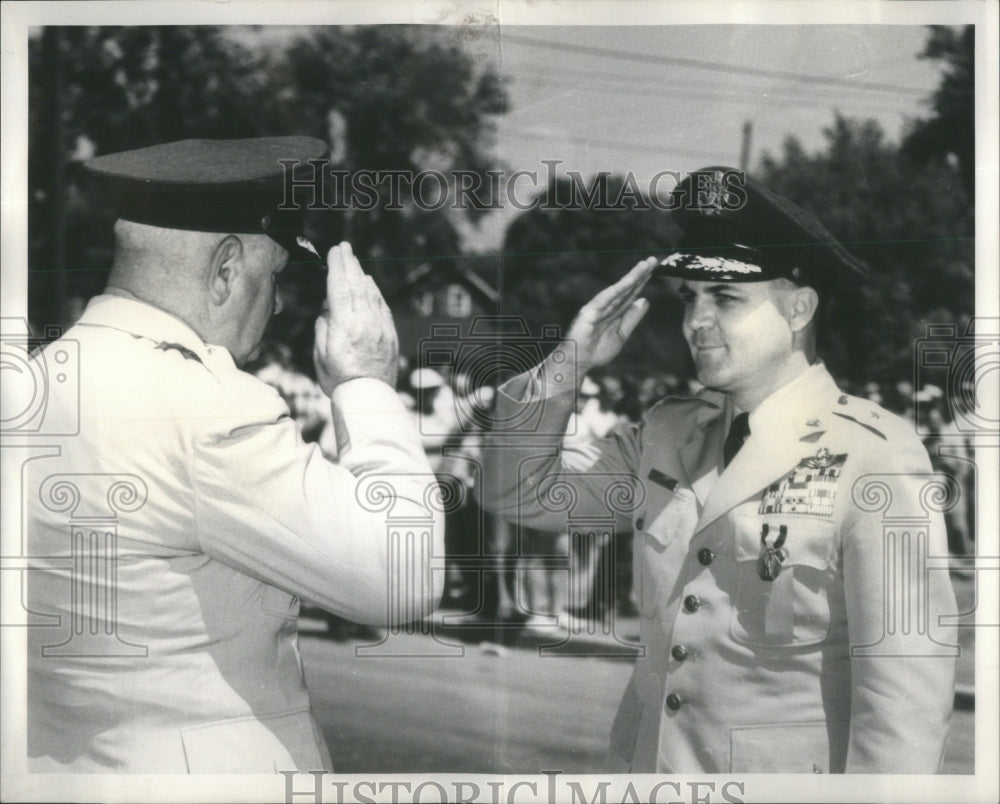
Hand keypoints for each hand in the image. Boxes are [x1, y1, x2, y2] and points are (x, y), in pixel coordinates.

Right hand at [313, 242, 397, 393]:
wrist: (369, 398)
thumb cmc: (338, 379)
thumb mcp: (319, 353)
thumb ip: (323, 325)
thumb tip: (328, 307)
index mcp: (345, 324)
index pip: (339, 286)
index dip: (337, 266)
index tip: (334, 251)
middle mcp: (365, 320)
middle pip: (356, 284)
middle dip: (349, 263)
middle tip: (344, 247)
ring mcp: (381, 326)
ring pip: (371, 293)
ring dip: (361, 274)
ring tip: (354, 262)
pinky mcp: (390, 334)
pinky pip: (382, 305)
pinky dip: (375, 291)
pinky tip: (370, 284)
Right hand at [565, 256, 656, 372]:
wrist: (577, 363)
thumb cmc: (595, 351)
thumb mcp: (621, 334)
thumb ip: (632, 318)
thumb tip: (645, 300)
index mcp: (614, 312)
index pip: (630, 294)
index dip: (642, 281)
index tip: (654, 269)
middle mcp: (606, 306)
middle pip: (626, 288)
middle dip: (640, 274)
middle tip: (654, 260)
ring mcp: (598, 308)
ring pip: (618, 290)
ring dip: (633, 276)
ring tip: (645, 265)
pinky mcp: (590, 312)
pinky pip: (607, 298)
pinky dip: (619, 289)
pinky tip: (631, 280)